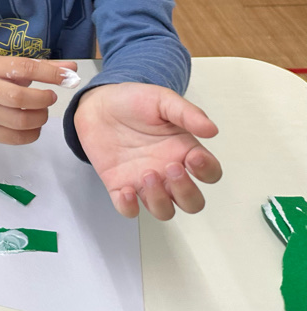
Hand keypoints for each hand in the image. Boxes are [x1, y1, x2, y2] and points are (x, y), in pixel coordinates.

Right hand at [0, 56, 78, 144]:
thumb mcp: (12, 66)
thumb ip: (43, 67)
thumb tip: (72, 70)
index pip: (24, 69)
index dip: (50, 74)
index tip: (67, 78)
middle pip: (19, 98)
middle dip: (43, 100)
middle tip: (50, 97)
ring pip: (19, 122)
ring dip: (39, 117)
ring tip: (41, 111)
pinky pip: (15, 138)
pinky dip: (32, 133)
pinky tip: (33, 124)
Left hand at [74, 83, 221, 219]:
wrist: (98, 104)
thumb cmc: (132, 101)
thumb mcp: (162, 100)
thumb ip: (187, 113)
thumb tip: (212, 129)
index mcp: (183, 151)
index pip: (210, 173)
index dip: (207, 171)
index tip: (193, 158)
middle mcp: (167, 171)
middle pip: (192, 202)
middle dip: (186, 192)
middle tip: (171, 168)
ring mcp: (144, 181)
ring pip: (164, 210)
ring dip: (160, 200)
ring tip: (147, 173)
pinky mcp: (119, 186)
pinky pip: (128, 210)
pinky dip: (129, 207)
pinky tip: (126, 190)